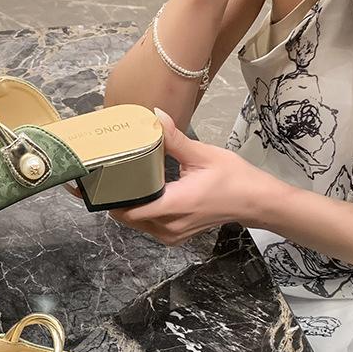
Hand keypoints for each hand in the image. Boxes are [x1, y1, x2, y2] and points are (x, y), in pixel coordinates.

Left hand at [110, 109, 284, 244]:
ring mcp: (171, 235)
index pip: (129, 208)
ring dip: (125, 205)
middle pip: (126, 216)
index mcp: (174, 205)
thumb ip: (174, 139)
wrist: (257, 203)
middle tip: (101, 175)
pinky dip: (139, 211)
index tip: (95, 181)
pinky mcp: (174, 236)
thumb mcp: (203, 155)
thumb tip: (154, 115)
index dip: (109, 196)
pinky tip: (136, 192)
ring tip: (115, 181)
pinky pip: (147, 225)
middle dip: (113, 198)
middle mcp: (168, 226)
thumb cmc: (233, 178)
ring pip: (135, 222)